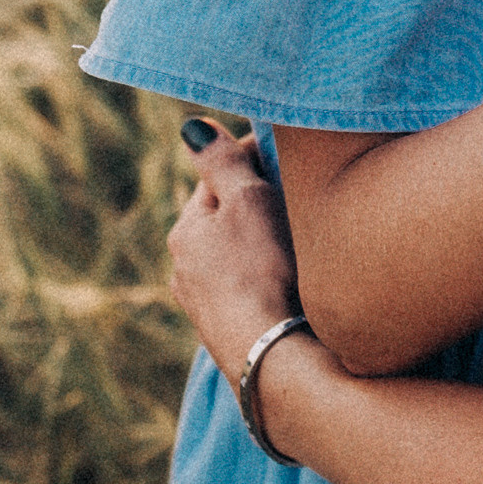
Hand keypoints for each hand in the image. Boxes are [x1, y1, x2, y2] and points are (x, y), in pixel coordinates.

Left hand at [169, 124, 299, 389]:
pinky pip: (248, 292)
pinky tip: (289, 286)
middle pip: (224, 221)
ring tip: (297, 243)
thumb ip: (222, 161)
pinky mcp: (229, 335)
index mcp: (185, 231)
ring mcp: (205, 307)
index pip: (216, 178)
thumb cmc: (262, 270)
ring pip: (235, 259)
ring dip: (259, 246)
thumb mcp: (246, 201)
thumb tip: (191, 126)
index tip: (288, 153)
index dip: (252, 159)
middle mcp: (184, 269)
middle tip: (297, 196)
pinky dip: (265, 280)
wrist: (273, 357)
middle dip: (254, 206)